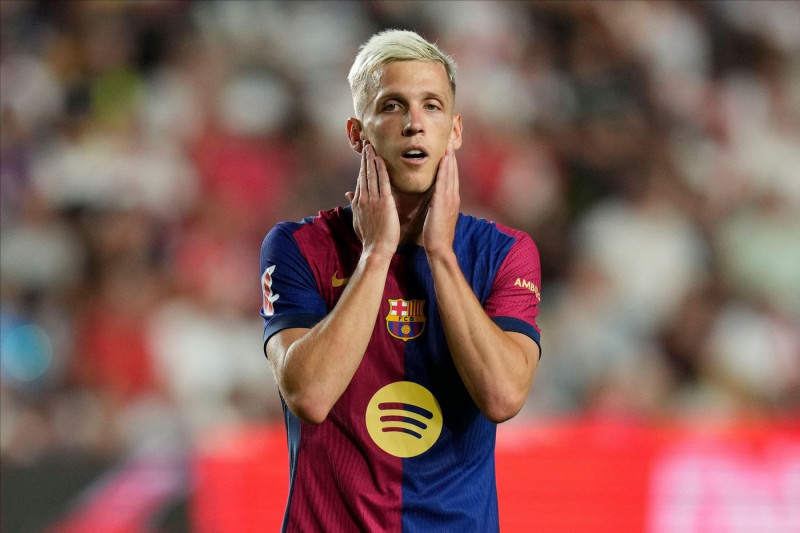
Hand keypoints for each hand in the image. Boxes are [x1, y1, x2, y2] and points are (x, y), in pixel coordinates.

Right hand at [345, 143, 399, 256]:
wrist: (376, 249)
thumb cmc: (370, 238)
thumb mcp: (358, 220)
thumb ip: (354, 205)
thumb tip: (348, 193)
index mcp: (358, 202)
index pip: (360, 180)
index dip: (361, 166)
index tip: (363, 155)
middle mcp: (364, 198)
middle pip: (364, 174)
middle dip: (365, 158)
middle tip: (366, 144)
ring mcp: (373, 199)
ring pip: (371, 175)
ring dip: (371, 159)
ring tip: (371, 147)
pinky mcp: (384, 202)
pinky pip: (382, 182)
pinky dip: (381, 169)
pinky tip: (380, 159)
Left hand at [423, 142, 459, 256]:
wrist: (439, 248)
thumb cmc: (436, 234)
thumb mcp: (438, 215)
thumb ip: (438, 204)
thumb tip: (436, 197)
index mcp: (451, 199)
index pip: (451, 177)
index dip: (450, 163)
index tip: (448, 150)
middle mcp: (453, 197)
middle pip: (453, 173)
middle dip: (452, 157)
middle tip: (450, 141)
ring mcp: (449, 199)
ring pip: (450, 175)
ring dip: (450, 159)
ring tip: (448, 145)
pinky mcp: (443, 203)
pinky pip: (444, 182)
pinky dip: (444, 170)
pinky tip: (443, 160)